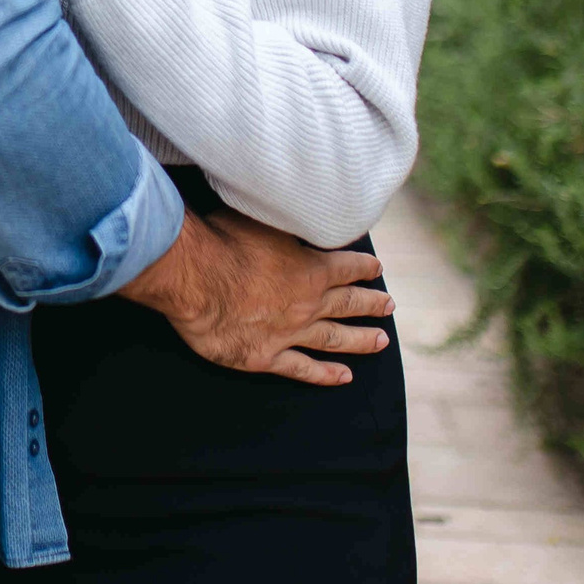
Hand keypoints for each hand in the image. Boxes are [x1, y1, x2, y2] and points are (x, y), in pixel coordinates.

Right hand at [120, 209, 393, 386]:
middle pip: (348, 304)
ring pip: (334, 338)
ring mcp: (289, 333)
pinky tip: (343, 376)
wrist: (194, 280)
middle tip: (389, 306)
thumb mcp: (263, 217)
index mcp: (310, 269)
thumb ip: (287, 221)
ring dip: (360, 340)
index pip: (346, 267)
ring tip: (381, 341)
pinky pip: (302, 368)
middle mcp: (307, 304)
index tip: (376, 268)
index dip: (364, 267)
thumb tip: (301, 206)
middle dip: (371, 303)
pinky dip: (325, 374)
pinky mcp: (266, 357)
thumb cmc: (223, 241)